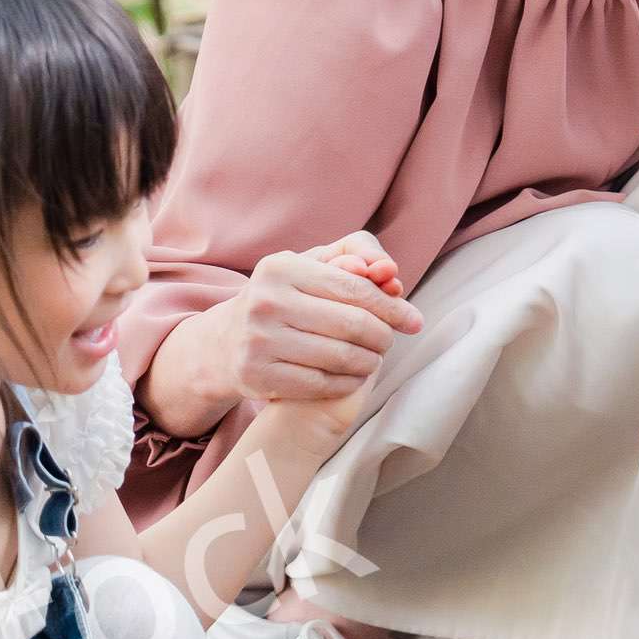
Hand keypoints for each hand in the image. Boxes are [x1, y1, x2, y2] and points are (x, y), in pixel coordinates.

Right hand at [225, 233, 421, 412]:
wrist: (225, 342)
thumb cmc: (283, 297)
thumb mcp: (310, 265)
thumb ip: (355, 254)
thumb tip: (390, 271)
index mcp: (281, 267)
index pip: (355, 288)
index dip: (392, 306)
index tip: (414, 320)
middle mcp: (265, 301)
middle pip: (352, 325)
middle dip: (383, 336)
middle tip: (389, 342)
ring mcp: (258, 340)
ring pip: (341, 357)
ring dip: (369, 362)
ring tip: (373, 358)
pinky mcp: (257, 375)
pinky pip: (321, 384)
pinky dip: (348, 383)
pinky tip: (354, 377)